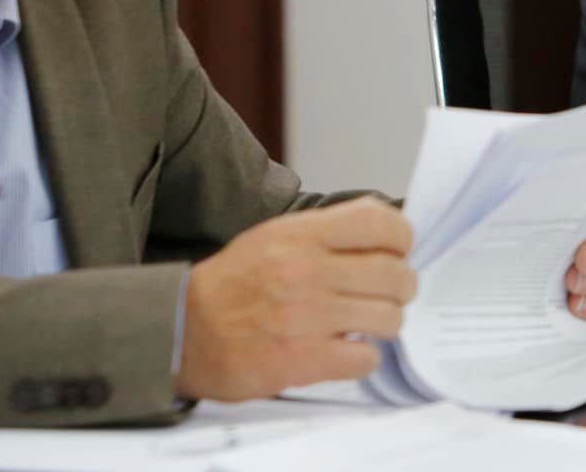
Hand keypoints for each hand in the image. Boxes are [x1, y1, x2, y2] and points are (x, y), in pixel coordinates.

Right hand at [176, 197, 416, 401]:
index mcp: (301, 235)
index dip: (402, 239)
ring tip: (366, 323)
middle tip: (390, 294)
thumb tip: (382, 230)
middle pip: (395, 275)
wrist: (183, 331)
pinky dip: (362, 358)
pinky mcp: (304, 360)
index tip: (399, 251)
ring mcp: (307, 317)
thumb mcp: (274, 236)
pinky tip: (344, 350)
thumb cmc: (233, 284)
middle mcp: (307, 271)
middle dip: (402, 287)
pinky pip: (365, 358)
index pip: (381, 224)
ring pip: (389, 318)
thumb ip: (325, 230)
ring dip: (385, 323)